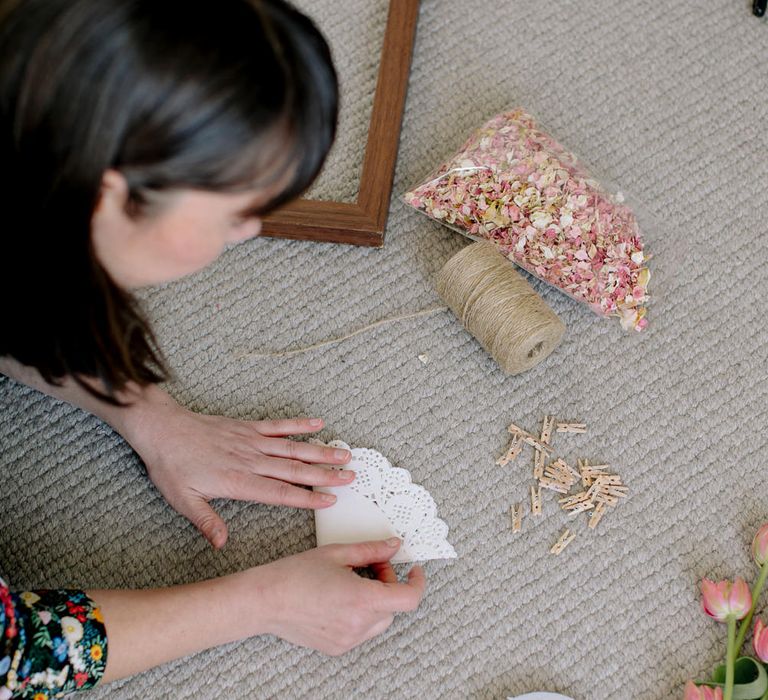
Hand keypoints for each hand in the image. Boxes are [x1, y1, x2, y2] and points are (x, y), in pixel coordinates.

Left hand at [119, 387, 355, 547]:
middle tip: (350, 477)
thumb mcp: (183, 501)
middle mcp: (251, 460)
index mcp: (238, 481)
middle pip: (295, 469)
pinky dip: (299, 424)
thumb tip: (221, 545)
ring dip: (320, 451)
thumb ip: (206, 521)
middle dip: (325, 474)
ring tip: (344, 454)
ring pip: (292, 447)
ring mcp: (251, 441)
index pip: (280, 492)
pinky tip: (318, 423)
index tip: (330, 500)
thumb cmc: (171, 466)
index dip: (307, 498)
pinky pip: (278, 425)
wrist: (162, 429)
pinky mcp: (247, 427)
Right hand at [246, 539, 426, 654]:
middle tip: (370, 565)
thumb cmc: (296, 574)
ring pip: (380, 620)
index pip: (408, 599)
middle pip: (393, 606)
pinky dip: (361, 613)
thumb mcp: (338, 553)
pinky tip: (340, 597)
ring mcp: (348, 640)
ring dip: (376, 599)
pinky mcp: (337, 647)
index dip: (417, 582)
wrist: (264, 600)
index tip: (413, 570)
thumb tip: (393, 546)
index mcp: (362, 600)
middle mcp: (358, 625)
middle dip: (389, 583)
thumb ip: (371, 550)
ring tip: (353, 580)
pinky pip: (362, 630)